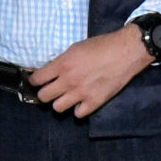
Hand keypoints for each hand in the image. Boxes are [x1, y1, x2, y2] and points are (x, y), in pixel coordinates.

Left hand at [30, 24, 156, 118]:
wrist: (125, 52)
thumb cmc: (101, 45)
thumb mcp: (76, 47)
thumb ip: (62, 61)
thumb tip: (51, 71)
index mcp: (63, 64)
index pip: (37, 79)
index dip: (34, 81)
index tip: (36, 82)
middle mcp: (69, 80)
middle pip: (44, 96)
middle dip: (44, 93)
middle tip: (50, 90)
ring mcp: (81, 93)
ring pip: (57, 108)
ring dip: (60, 102)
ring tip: (66, 97)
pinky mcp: (94, 102)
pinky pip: (78, 114)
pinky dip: (78, 109)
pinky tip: (81, 102)